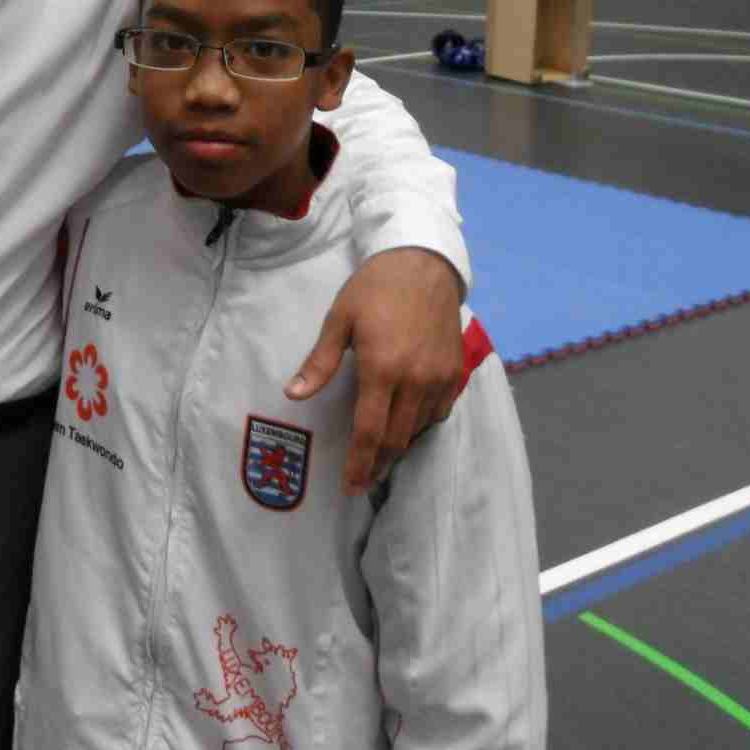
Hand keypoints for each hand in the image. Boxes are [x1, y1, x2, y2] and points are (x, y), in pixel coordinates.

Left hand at [287, 247, 463, 492]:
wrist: (424, 264)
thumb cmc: (374, 288)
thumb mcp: (339, 319)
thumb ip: (319, 362)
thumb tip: (293, 394)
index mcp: (382, 368)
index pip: (369, 431)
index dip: (359, 463)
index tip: (350, 485)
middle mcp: (415, 380)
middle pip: (395, 438)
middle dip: (377, 463)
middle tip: (362, 478)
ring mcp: (440, 377)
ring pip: (418, 429)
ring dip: (398, 444)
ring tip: (380, 453)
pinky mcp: (456, 372)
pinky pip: (439, 412)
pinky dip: (421, 423)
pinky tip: (406, 421)